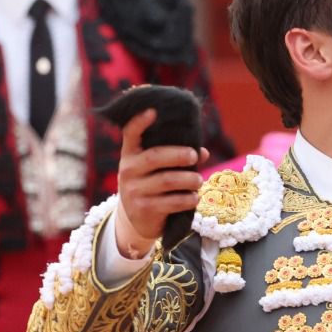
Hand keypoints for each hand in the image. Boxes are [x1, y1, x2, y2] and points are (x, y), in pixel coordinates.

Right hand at [114, 109, 204, 257]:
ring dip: (189, 179)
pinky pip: (171, 202)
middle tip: (194, 156)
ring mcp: (134, 191)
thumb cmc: (152, 185)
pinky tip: (194, 197)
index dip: (140, 122)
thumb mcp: (158, 169)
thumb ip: (177, 157)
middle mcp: (128, 170)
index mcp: (130, 154)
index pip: (130, 134)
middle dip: (179, 154)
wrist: (137, 221)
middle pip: (155, 156)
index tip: (153, 111)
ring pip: (167, 180)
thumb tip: (202, 152)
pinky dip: (187, 199)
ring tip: (199, 180)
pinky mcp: (143, 209)